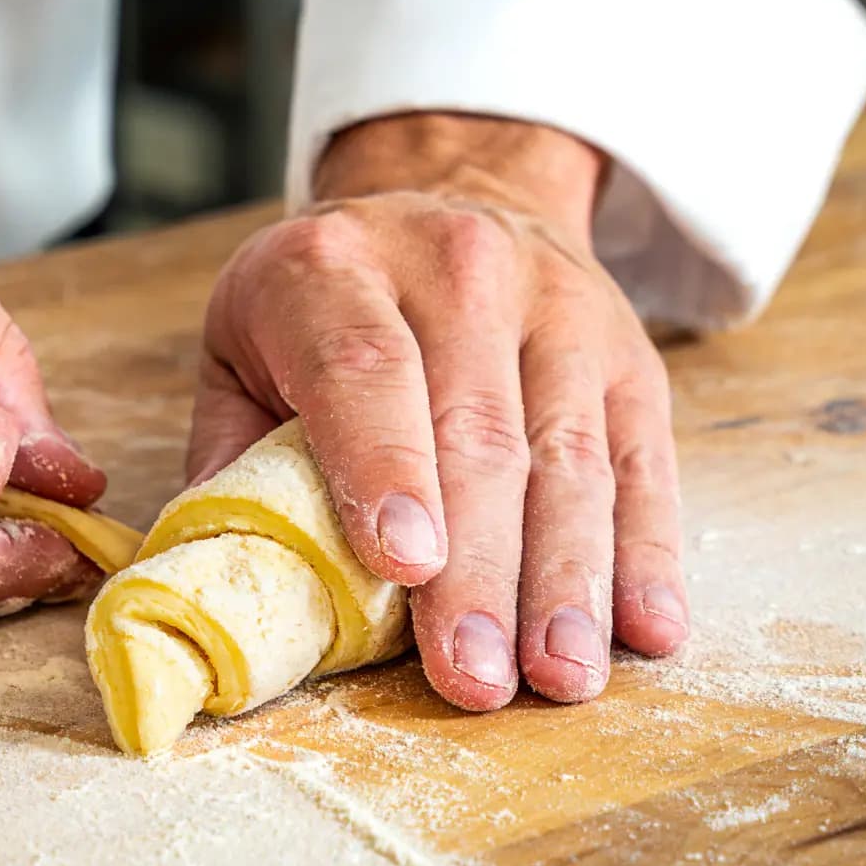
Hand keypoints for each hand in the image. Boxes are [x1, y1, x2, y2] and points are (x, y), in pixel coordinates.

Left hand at [189, 113, 686, 709]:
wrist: (451, 189)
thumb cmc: (324, 301)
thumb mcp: (243, 343)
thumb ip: (229, 455)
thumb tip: (217, 585)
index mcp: (333, 269)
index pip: (365, 368)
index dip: (386, 466)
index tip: (403, 565)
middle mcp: (455, 273)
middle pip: (476, 434)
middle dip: (479, 570)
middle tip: (474, 676)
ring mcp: (554, 309)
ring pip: (568, 456)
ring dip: (566, 579)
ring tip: (558, 675)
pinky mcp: (626, 354)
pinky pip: (642, 461)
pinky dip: (648, 552)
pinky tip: (646, 629)